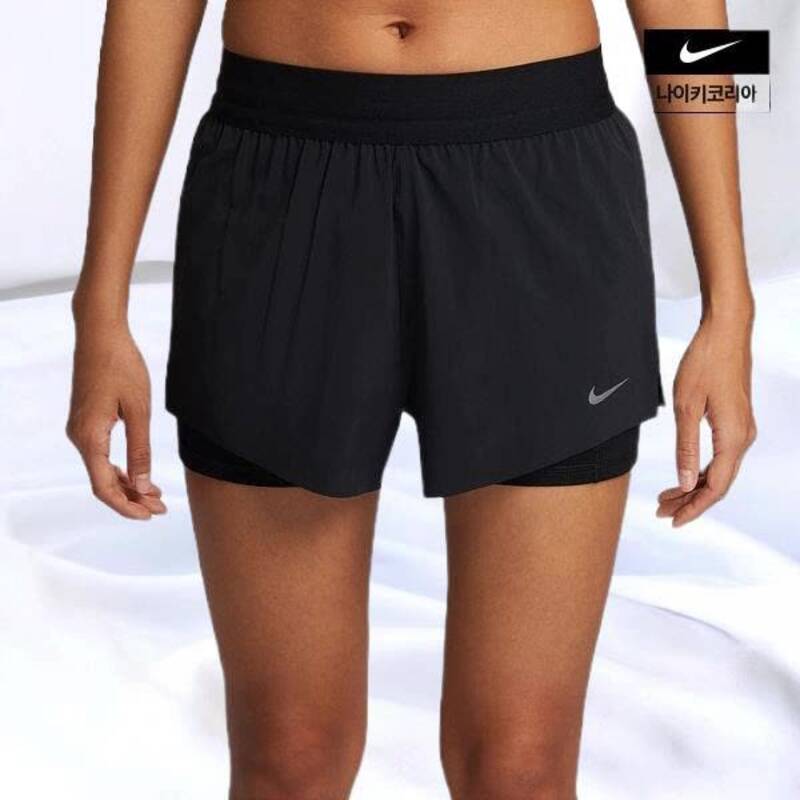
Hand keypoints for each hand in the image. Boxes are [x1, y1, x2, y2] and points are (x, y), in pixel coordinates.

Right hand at [66, 320, 166, 519]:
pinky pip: (101, 455)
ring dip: (128, 485)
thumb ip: (140, 450)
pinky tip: (140, 475)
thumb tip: (142, 484)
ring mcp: (80, 429)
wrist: (101, 334)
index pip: (104, 487)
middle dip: (131, 499)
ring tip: (156, 496)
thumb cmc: (121, 366)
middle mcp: (79, 437)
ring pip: (102, 470)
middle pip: (102, 482)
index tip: (149, 516)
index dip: (126, 506)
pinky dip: (120, 468)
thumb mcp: (139, 410)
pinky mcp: (86, 422)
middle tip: (161, 508)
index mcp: (90, 437)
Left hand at [657, 311, 755, 526]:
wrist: (725, 332)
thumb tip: (686, 484)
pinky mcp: (736, 421)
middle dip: (690, 501)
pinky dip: (701, 470)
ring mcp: (742, 430)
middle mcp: (743, 437)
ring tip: (666, 498)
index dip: (693, 508)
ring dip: (693, 487)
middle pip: (718, 483)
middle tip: (661, 511)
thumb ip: (686, 448)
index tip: (671, 520)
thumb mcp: (686, 407)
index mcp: (733, 437)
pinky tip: (684, 475)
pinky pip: (721, 457)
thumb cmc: (704, 363)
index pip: (715, 487)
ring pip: (719, 471)